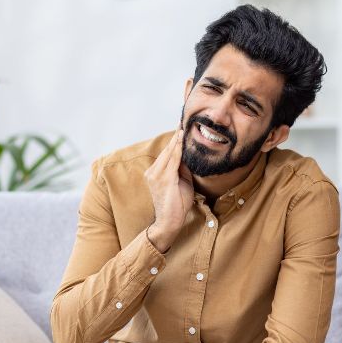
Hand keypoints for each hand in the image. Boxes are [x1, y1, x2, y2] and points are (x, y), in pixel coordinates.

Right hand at [143, 126, 194, 246]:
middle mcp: (153, 172)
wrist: (169, 222)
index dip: (175, 140)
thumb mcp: (181, 182)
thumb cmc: (176, 205)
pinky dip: (177, 149)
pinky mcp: (163, 179)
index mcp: (156, 172)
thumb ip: (182, 169)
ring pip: (169, 153)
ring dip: (177, 139)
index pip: (167, 153)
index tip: (181, 127)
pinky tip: (181, 140)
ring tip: (183, 126)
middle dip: (176, 136)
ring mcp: (156, 175)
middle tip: (182, 120)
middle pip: (167, 150)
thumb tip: (188, 156)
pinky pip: (172, 160)